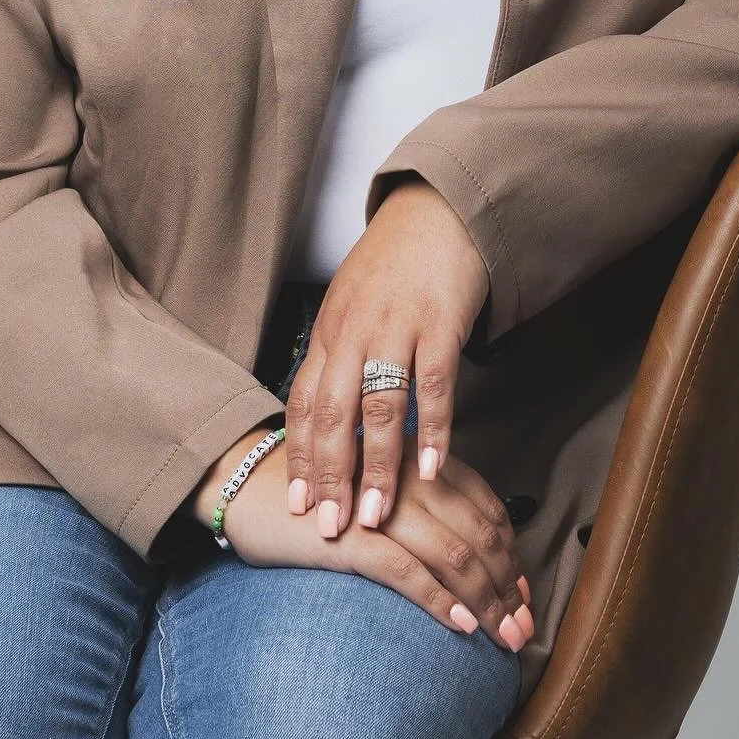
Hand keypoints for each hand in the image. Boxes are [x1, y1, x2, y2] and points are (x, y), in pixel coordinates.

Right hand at [204, 430, 534, 651]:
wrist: (249, 485)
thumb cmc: (319, 491)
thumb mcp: (379, 485)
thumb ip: (419, 503)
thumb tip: (466, 550)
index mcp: (418, 462)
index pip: (485, 507)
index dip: (512, 553)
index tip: (524, 590)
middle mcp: (408, 478)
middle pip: (479, 533)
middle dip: (509, 585)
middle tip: (524, 625)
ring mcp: (381, 507)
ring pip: (453, 555)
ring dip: (487, 601)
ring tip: (503, 634)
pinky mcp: (352, 538)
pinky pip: (409, 572)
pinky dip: (441, 601)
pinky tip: (461, 625)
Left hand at [281, 173, 490, 538]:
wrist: (436, 211)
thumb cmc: (392, 265)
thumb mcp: (349, 305)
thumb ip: (337, 357)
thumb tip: (323, 420)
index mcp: (327, 331)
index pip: (304, 403)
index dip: (301, 457)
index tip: (299, 505)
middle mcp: (354, 330)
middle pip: (333, 413)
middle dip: (331, 475)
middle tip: (332, 527)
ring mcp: (396, 326)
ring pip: (380, 406)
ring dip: (377, 466)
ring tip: (377, 515)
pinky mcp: (439, 322)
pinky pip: (433, 384)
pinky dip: (432, 429)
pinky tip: (431, 469)